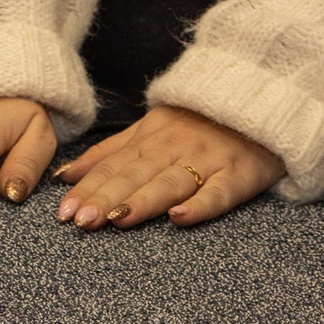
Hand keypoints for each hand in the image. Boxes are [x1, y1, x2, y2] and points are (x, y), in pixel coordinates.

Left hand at [54, 105, 281, 227]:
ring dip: (142, 201)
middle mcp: (173, 149)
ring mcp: (207, 162)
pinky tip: (180, 218)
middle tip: (79, 221)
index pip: (113, 166)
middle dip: (104, 197)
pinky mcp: (239, 175)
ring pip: (169, 183)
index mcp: (150, 139)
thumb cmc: (198, 122)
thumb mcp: (149, 129)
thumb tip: (63, 176)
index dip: (87, 188)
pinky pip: (219, 192)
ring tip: (115, 219)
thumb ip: (109, 153)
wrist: (260, 101)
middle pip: (135, 175)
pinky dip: (200, 205)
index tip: (62, 211)